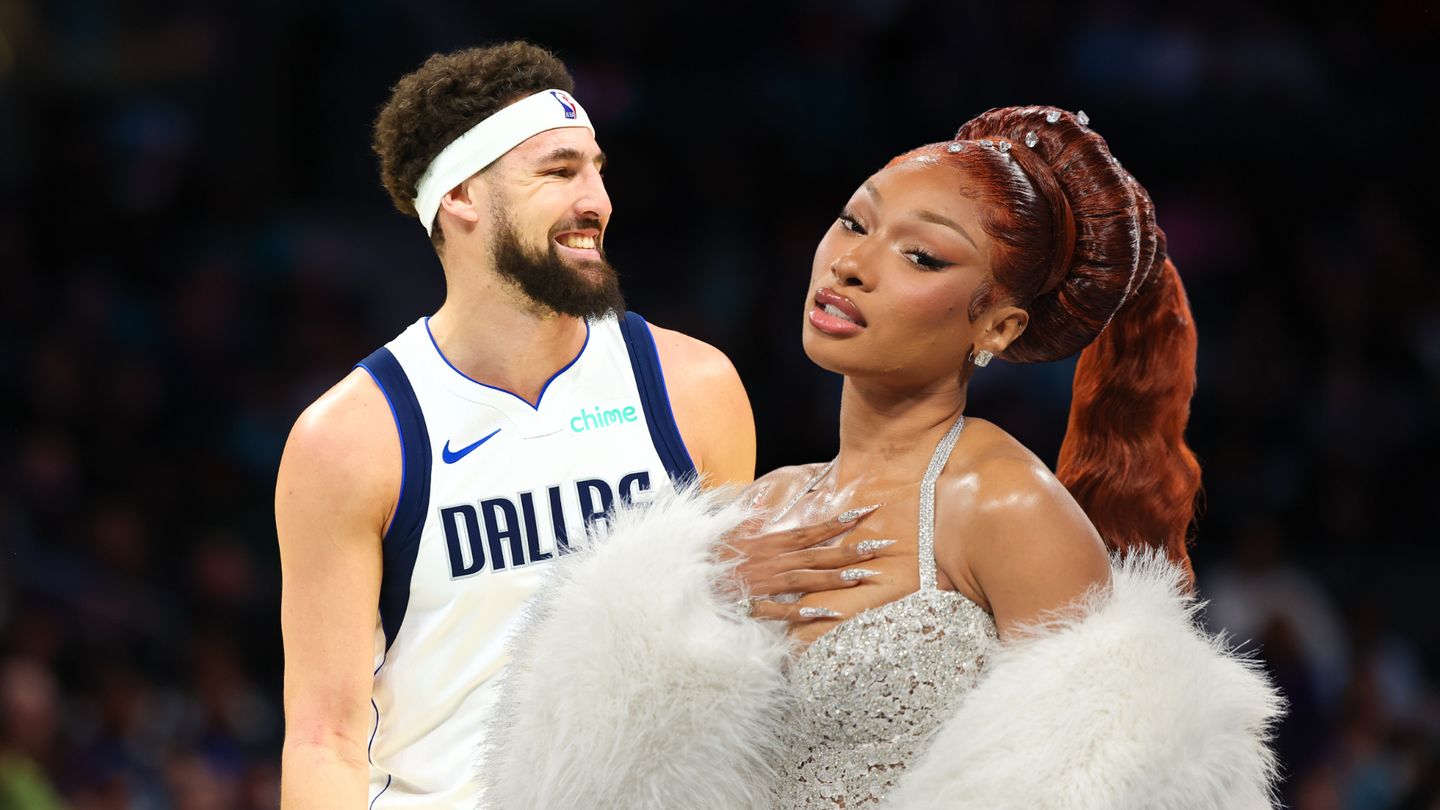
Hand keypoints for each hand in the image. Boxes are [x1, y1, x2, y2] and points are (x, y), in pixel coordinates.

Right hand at [719, 504, 890, 621]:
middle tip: (882, 547)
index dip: (839, 523)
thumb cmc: (705, 556)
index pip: (810, 531)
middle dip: (850, 550)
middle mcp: (770, 561)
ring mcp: (763, 584)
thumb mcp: (728, 533)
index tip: (866, 512)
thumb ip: (748, 521)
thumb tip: (759, 504)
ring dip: (834, 578)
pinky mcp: (753, 605)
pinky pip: (782, 611)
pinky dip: (805, 612)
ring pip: (805, 579)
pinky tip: (829, 614)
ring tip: (864, 576)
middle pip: (816, 555)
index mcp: (767, 543)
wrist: (682, 577)